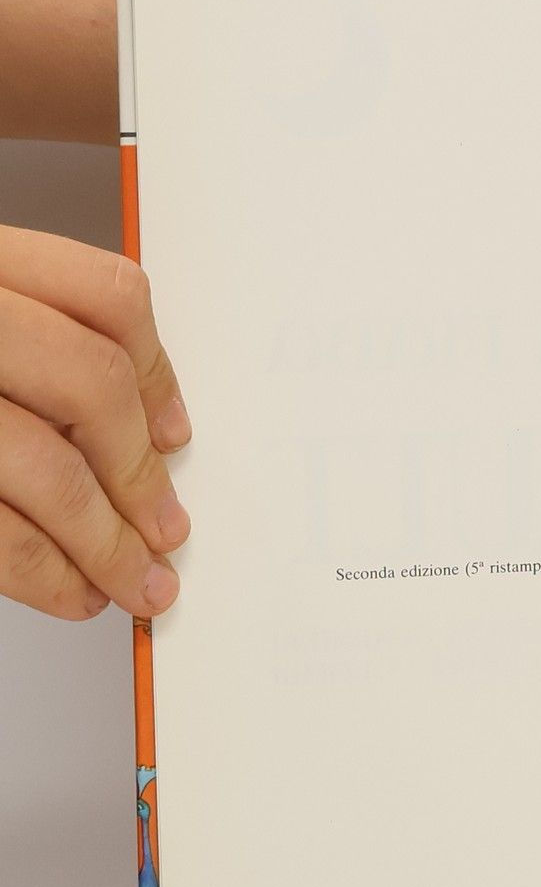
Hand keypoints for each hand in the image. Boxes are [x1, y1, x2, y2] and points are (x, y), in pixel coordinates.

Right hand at [0, 222, 189, 620]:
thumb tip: (137, 433)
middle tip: (165, 533)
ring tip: (133, 582)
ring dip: (105, 542)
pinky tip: (69, 591)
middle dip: (140, 476)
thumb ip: (22, 342)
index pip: (105, 295)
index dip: (156, 374)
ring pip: (47, 466)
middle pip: (89, 386)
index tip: (173, 434)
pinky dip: (42, 571)